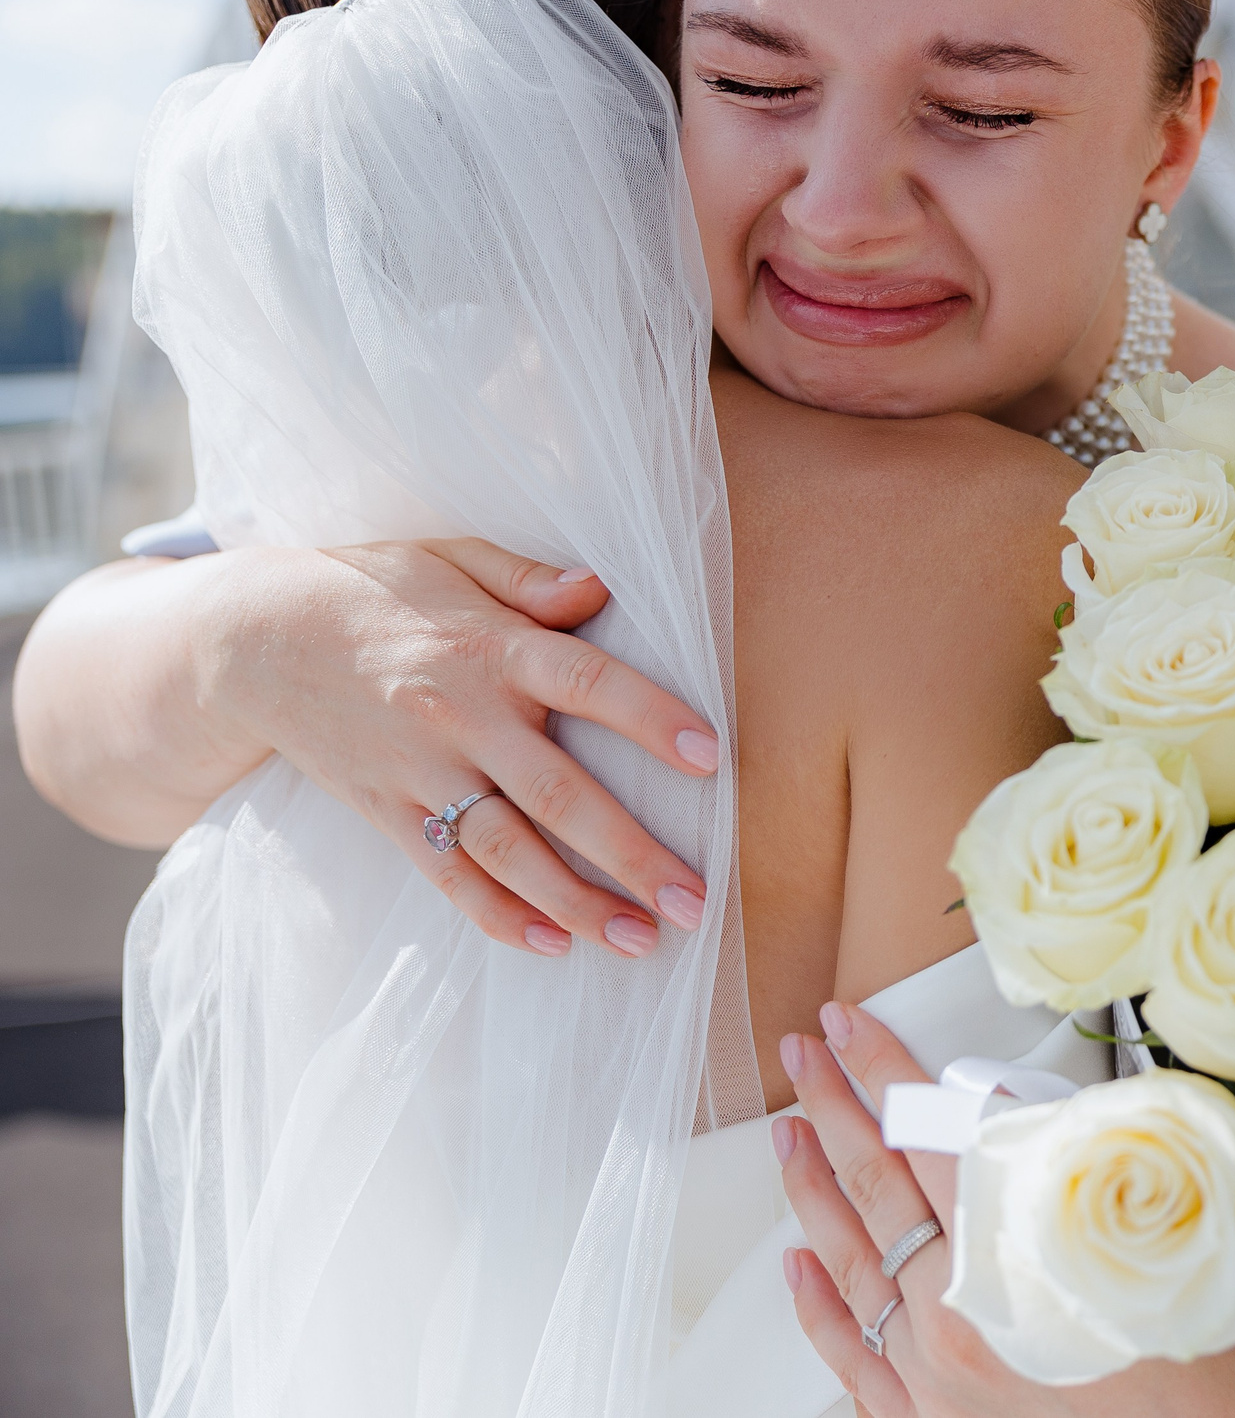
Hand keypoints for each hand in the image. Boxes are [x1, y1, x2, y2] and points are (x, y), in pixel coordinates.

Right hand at [209, 539, 720, 957]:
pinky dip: (498, 916)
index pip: (587, 683)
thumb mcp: (452, 559)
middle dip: (630, 853)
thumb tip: (602, 586)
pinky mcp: (387, 813)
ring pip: (507, 852)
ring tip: (641, 940)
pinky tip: (552, 945)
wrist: (252, 640)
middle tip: (696, 900)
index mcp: (491, 649)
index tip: (712, 758)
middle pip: (557, 794)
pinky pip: (447, 877)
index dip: (651, 718)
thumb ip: (530, 580)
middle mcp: (460, 717)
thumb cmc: (374, 589)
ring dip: (576, 902)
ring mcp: (420, 772)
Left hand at [776, 1004, 1234, 1416]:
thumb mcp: (1144, 1242)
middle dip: (833, 1108)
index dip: (883, 1070)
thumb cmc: (1187, 1367)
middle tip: (804, 1051)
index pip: (923, 1137)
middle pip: (873, 1189)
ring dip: (811, 1187)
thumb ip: (1074, 1169)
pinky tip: (796, 1262)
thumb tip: (1009, 1106)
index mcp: (1007, 1261)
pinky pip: (850, 1354)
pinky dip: (817, 1303)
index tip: (849, 1022)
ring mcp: (928, 1376)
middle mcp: (952, 1317)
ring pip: (848, 1263)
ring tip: (788, 1128)